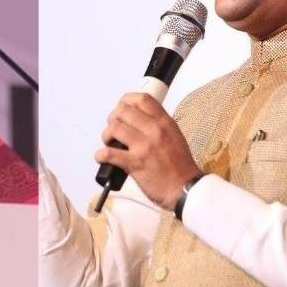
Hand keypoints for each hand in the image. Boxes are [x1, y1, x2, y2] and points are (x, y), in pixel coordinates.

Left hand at [95, 92, 201, 209]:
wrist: (186, 188)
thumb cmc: (180, 166)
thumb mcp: (174, 135)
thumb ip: (157, 124)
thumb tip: (136, 118)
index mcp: (165, 122)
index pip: (142, 98)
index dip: (126, 100)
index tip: (121, 107)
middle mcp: (154, 130)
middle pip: (123, 110)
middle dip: (113, 118)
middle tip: (114, 128)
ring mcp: (144, 146)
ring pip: (114, 128)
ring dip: (106, 135)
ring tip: (109, 143)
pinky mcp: (135, 163)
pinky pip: (108, 153)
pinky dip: (101, 155)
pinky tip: (103, 158)